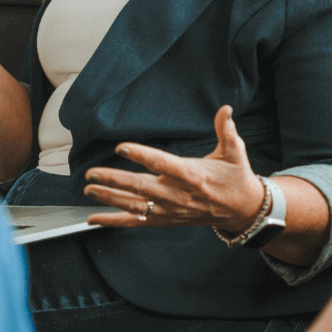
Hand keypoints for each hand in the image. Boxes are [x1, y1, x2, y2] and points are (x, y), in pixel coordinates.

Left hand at [82, 105, 265, 232]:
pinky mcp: (166, 220)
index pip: (162, 164)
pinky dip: (114, 221)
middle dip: (114, 179)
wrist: (241, 211)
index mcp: (192, 175)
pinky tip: (94, 218)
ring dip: (110, 198)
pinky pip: (136, 222)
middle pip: (141, 187)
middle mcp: (178, 195)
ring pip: (134, 205)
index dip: (141, 155)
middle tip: (92, 172)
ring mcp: (170, 210)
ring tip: (89, 188)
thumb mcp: (235, 152)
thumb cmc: (235, 178)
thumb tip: (225, 109)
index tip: (121, 147)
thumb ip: (226, 130)